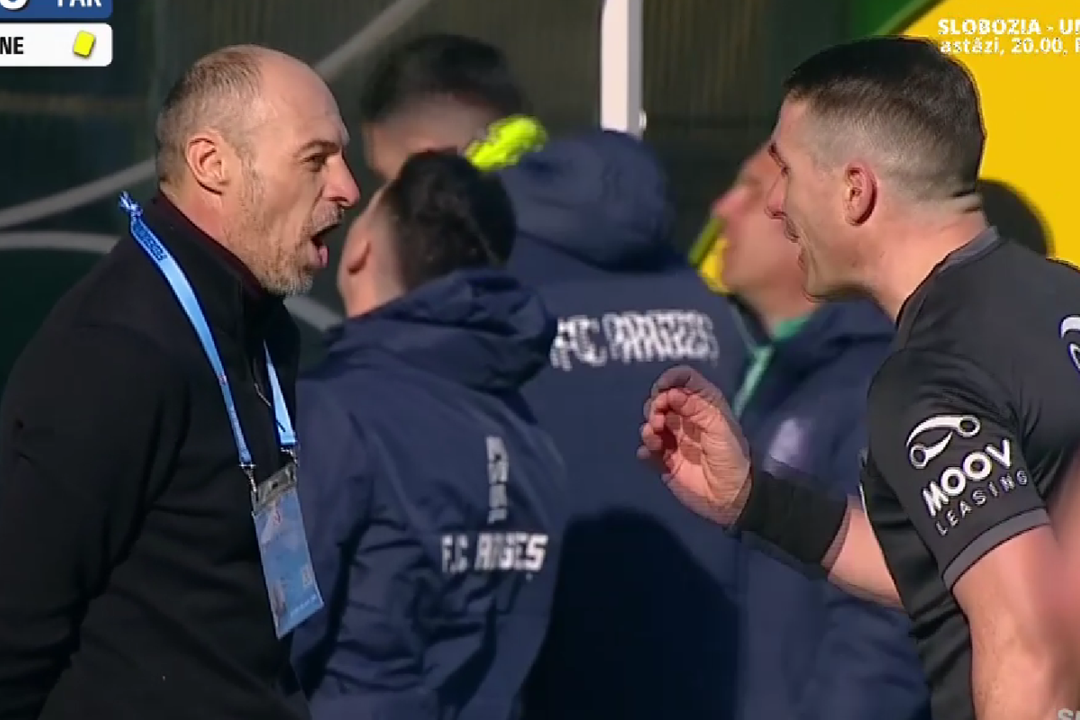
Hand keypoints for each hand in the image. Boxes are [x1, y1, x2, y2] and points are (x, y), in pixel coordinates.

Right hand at [638, 365, 751, 525]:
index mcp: (704, 406)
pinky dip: (644, 449)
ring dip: (649, 426)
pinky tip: (650, 454)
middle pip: (662, 399)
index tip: (661, 389)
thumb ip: (697, 408)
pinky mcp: (665, 461)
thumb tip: (669, 393)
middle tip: (659, 419)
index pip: (685, 380)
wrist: (731, 499)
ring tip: (655, 438)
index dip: (671, 379)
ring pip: (652, 422)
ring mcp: (675, 440)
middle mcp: (687, 419)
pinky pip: (647, 450)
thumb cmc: (731, 458)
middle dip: (655, 404)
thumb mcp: (720, 428)